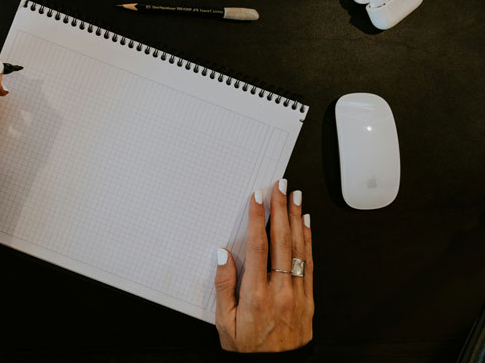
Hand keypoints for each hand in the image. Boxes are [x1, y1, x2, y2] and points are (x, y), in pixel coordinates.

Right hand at [215, 179, 313, 351]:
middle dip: (282, 209)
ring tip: (296, 196)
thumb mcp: (225, 324)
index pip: (259, 247)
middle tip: (281, 186)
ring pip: (298, 248)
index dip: (259, 219)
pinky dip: (308, 240)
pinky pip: (309, 263)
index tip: (258, 198)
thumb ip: (224, 288)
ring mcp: (297, 293)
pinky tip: (306, 224)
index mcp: (256, 294)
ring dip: (297, 218)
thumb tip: (223, 256)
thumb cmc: (250, 350)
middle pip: (282, 240)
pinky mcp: (308, 298)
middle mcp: (280, 290)